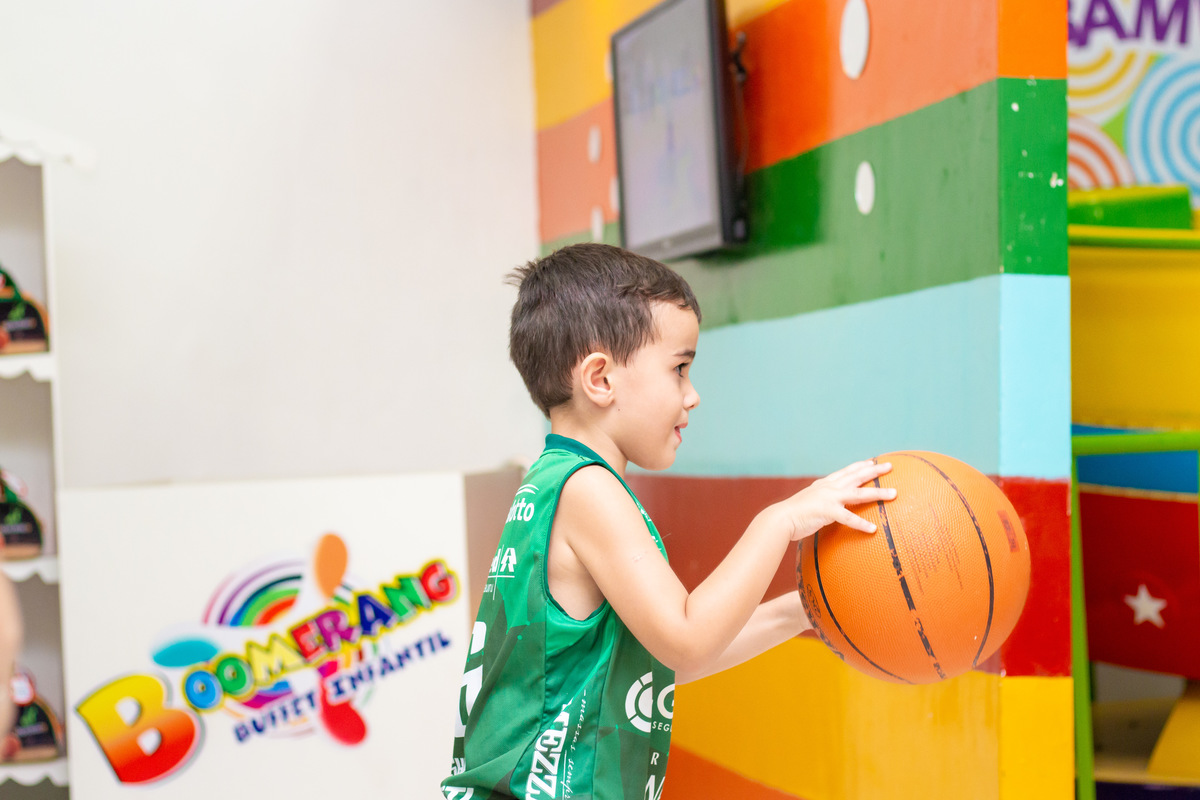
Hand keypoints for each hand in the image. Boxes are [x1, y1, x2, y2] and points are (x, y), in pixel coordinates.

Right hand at [773, 459, 895, 540]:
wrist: (781, 518)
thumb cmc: (794, 514)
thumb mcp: (810, 501)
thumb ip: (821, 500)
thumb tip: (827, 506)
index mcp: (824, 484)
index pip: (846, 471)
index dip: (860, 466)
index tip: (872, 461)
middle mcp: (829, 487)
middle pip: (856, 476)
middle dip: (874, 470)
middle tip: (890, 466)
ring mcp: (829, 498)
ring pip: (859, 494)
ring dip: (878, 493)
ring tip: (894, 494)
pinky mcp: (828, 511)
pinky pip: (849, 518)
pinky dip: (861, 524)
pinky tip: (873, 529)